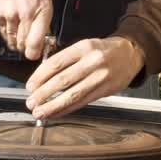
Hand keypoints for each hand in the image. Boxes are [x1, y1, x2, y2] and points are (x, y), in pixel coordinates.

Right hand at [0, 0, 52, 59]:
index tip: (35, 53)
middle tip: (28, 45)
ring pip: (12, 40)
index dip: (35, 53)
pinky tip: (10, 24)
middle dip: (26, 48)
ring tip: (19, 36)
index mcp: (42, 8)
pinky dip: (7, 33)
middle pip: (24, 44)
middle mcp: (26, 13)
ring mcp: (9, 14)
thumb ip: (44, 16)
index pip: (36, 42)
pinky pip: (2, 31)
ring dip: (16, 42)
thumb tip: (43, 37)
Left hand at [24, 37, 144, 119]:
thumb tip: (42, 77)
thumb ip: (66, 59)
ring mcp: (100, 77)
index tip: (29, 86)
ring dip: (53, 106)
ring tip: (39, 112)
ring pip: (72, 95)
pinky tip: (55, 113)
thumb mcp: (84, 46)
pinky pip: (82, 102)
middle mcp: (92, 62)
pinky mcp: (105, 91)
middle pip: (62, 80)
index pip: (56, 63)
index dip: (40, 76)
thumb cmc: (102, 50)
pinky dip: (66, 109)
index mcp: (83, 47)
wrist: (130, 54)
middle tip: (30, 102)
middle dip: (43, 94)